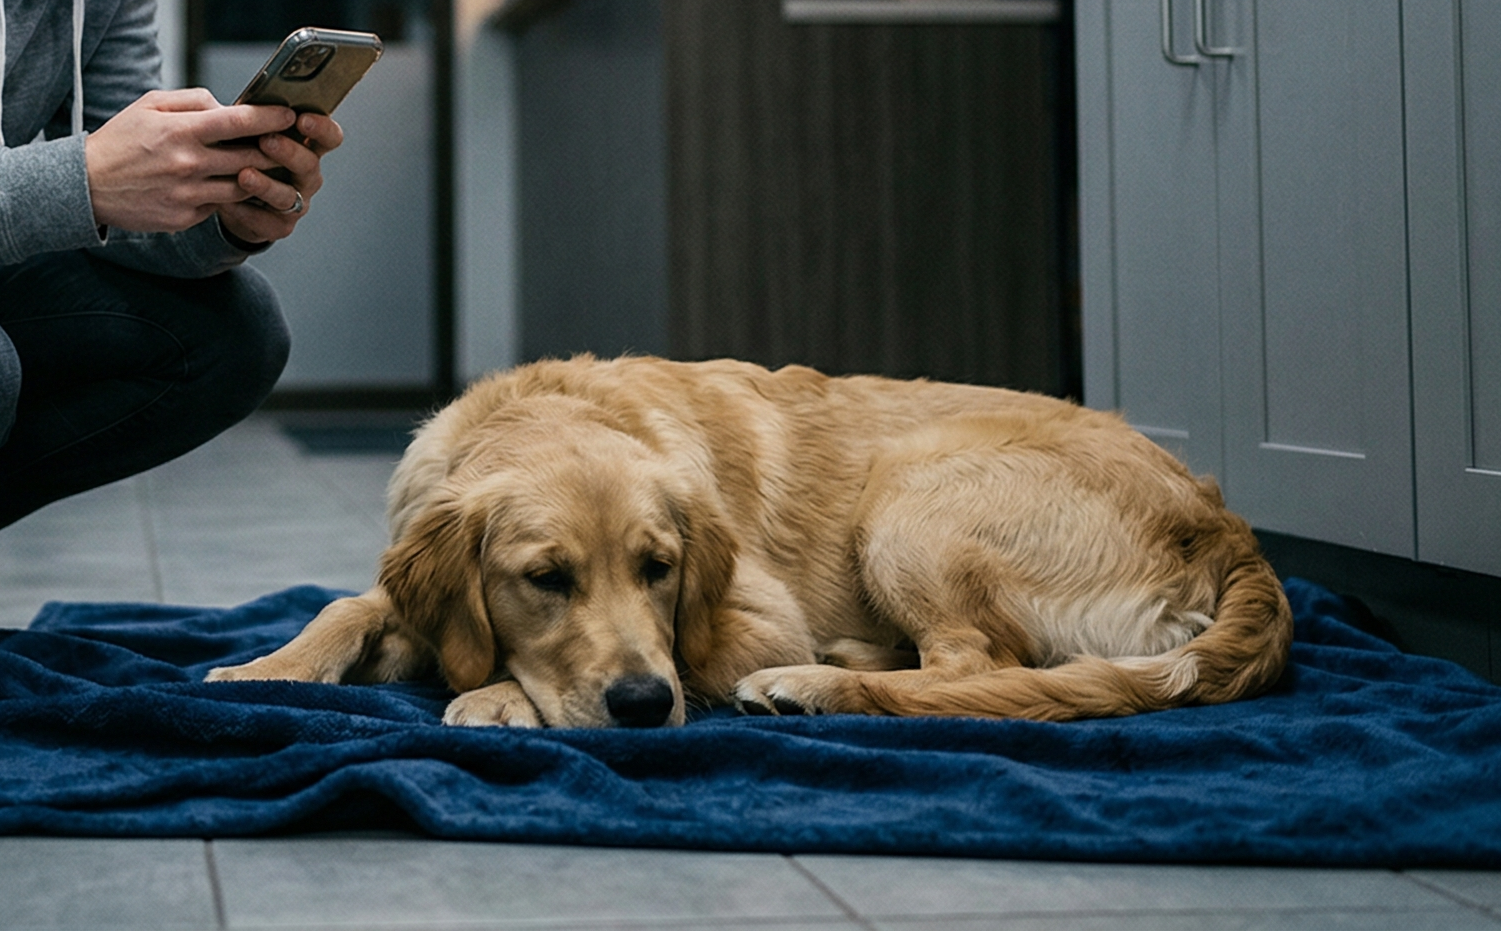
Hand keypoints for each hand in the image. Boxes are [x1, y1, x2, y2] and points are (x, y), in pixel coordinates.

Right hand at [84, 88, 294, 231]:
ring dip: (259, 177)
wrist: (87, 184)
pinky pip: (221, 205)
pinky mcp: (187, 218)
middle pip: (251, 158)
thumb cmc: (121, 140)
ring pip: (243, 187)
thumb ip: (193, 101)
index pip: (238, 122)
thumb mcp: (149, 106)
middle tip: (286, 145)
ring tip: (265, 168)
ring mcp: (189, 194)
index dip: (269, 118)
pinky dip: (230, 195)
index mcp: (181, 131)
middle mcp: (189, 164)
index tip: (288, 115)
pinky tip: (232, 186)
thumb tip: (228, 106)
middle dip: (274, 150)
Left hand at [216, 112, 344, 245]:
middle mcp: (306, 176)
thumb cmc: (243, 157)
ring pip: (288, 196)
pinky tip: (229, 203)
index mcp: (306, 149)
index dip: (322, 128)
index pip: (329, 137)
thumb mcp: (251, 133)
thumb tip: (247, 102)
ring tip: (244, 175)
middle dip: (289, 152)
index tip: (303, 118)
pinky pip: (267, 221)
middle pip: (310, 165)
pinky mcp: (280, 225)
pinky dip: (246, 212)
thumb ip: (256, 120)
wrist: (230, 197)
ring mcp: (297, 202)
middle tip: (267, 141)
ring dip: (266, 185)